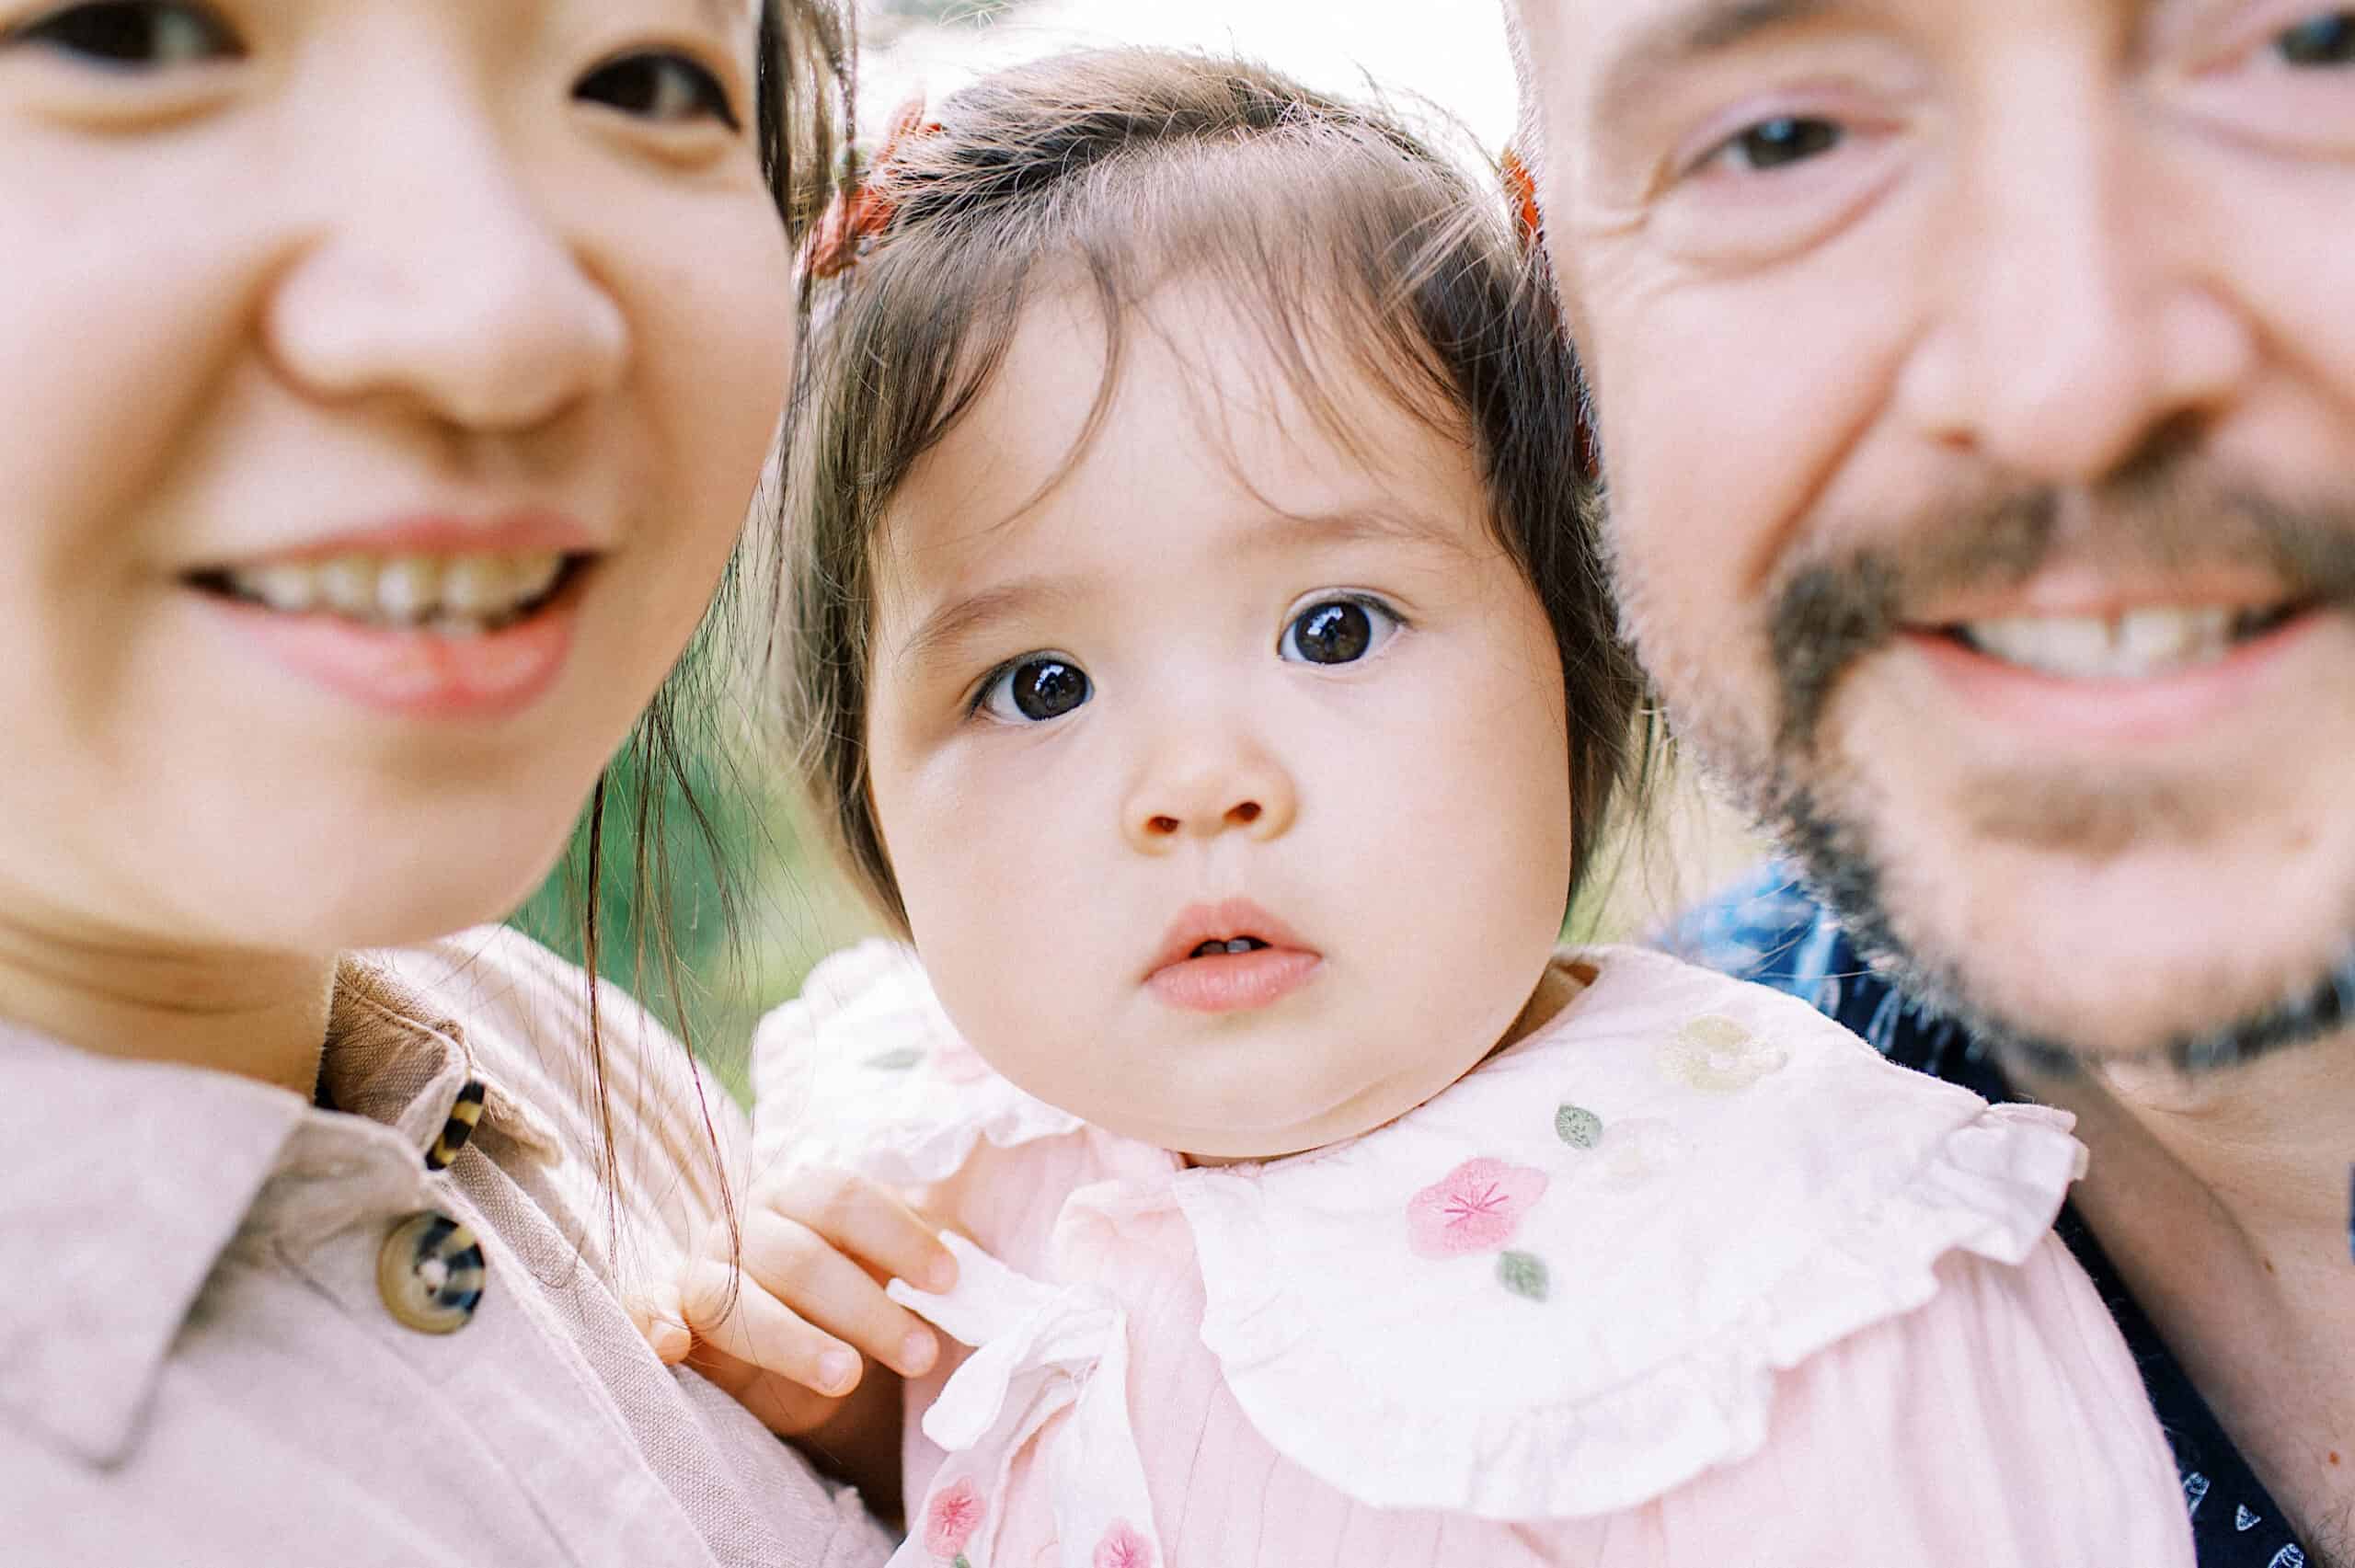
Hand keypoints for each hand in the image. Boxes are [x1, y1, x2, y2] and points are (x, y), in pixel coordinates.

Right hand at [645, 1166, 959, 1438]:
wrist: (785, 1348)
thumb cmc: (845, 1298)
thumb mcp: (882, 1271)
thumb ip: (914, 1263)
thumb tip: (975, 1272)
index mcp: (800, 1194)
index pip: (845, 1198)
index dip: (899, 1235)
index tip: (949, 1282)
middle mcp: (745, 1222)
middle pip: (800, 1256)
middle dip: (867, 1309)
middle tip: (924, 1354)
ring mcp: (700, 1267)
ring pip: (734, 1297)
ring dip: (793, 1340)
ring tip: (849, 1378)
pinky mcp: (667, 1311)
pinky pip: (647, 1308)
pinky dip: (654, 1321)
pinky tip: (672, 1346)